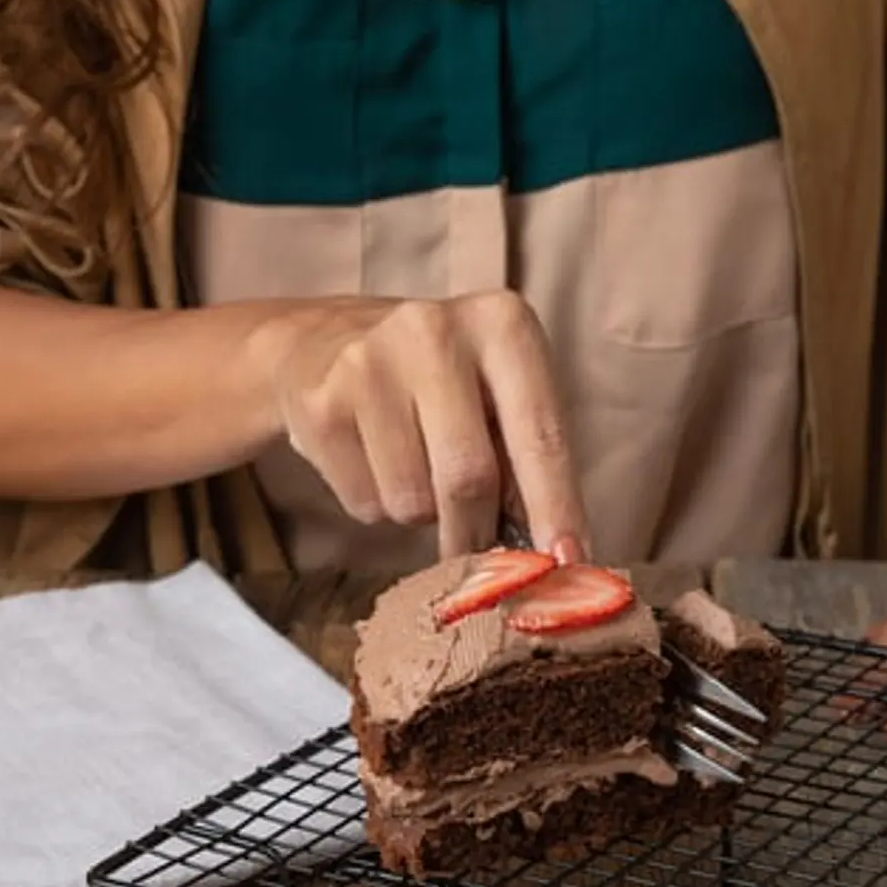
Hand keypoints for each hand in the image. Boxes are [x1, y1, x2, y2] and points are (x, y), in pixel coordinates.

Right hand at [269, 290, 586, 560]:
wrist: (316, 342)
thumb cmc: (434, 382)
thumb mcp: (494, 394)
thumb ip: (527, 460)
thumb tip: (557, 554)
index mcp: (502, 324)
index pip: (540, 434)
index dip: (557, 507)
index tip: (569, 562)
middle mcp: (436, 330)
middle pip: (470, 478)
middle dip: (476, 532)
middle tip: (475, 551)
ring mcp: (369, 363)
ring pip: (412, 502)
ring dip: (419, 514)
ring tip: (410, 468)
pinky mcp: (320, 404)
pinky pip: (364, 504)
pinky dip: (375, 506)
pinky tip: (369, 458)